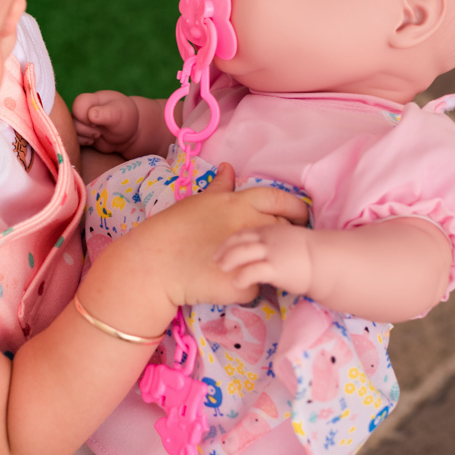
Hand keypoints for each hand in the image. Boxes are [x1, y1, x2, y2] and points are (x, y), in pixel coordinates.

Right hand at [72, 90, 140, 153]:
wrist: (128, 132)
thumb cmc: (124, 118)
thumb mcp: (118, 114)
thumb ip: (106, 113)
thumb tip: (91, 115)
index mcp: (91, 99)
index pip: (78, 104)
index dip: (84, 116)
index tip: (96, 122)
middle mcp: (82, 109)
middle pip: (72, 120)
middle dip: (86, 129)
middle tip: (99, 131)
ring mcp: (80, 121)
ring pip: (72, 130)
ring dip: (85, 136)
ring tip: (98, 135)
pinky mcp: (80, 133)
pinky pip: (73, 139)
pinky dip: (82, 142)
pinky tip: (93, 141)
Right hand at [124, 163, 310, 308]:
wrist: (153, 265)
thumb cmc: (172, 230)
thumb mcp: (197, 201)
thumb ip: (219, 187)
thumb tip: (228, 167)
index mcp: (239, 203)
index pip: (281, 200)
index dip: (296, 207)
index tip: (300, 215)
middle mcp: (250, 225)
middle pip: (284, 230)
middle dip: (286, 236)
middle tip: (277, 244)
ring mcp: (250, 254)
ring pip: (275, 258)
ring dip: (271, 261)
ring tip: (258, 264)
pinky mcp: (245, 284)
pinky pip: (257, 287)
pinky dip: (250, 285)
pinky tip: (235, 284)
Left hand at [215, 223, 313, 294]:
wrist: (325, 260)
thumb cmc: (308, 252)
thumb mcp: (287, 237)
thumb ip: (272, 239)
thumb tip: (260, 248)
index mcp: (270, 229)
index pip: (244, 232)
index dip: (230, 239)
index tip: (220, 247)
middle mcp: (268, 238)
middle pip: (239, 240)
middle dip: (224, 249)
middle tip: (214, 258)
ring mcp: (271, 252)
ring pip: (243, 252)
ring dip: (229, 260)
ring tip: (221, 269)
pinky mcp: (276, 268)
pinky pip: (253, 271)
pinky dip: (242, 276)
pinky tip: (236, 283)